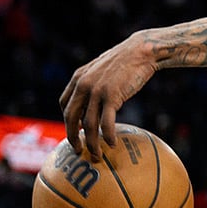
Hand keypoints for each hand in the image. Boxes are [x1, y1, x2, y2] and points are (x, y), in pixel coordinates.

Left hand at [59, 33, 155, 159]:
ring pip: (87, 124)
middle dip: (72, 138)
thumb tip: (95, 100)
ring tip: (97, 155)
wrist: (141, 51)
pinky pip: (105, 122)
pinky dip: (107, 136)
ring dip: (91, 143)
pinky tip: (112, 144)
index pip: (64, 104)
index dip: (68, 120)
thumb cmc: (126, 61)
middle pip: (70, 118)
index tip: (76, 130)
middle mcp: (83, 85)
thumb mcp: (102, 69)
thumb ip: (94, 82)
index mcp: (78, 78)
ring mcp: (96, 91)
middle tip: (79, 151)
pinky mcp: (112, 96)